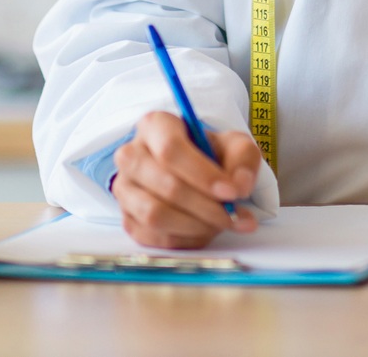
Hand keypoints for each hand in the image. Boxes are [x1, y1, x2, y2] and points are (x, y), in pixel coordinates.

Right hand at [112, 111, 260, 248]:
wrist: (195, 173)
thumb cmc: (211, 155)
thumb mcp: (235, 145)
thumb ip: (243, 158)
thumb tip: (239, 185)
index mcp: (155, 126)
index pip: (171, 149)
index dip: (202, 174)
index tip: (231, 192)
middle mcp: (131, 155)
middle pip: (166, 185)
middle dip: (206, 207)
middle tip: (234, 215)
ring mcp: (124, 189)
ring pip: (155, 215)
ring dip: (196, 225)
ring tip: (222, 223)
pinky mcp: (127, 219)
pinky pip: (154, 237)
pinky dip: (186, 240)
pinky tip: (205, 231)